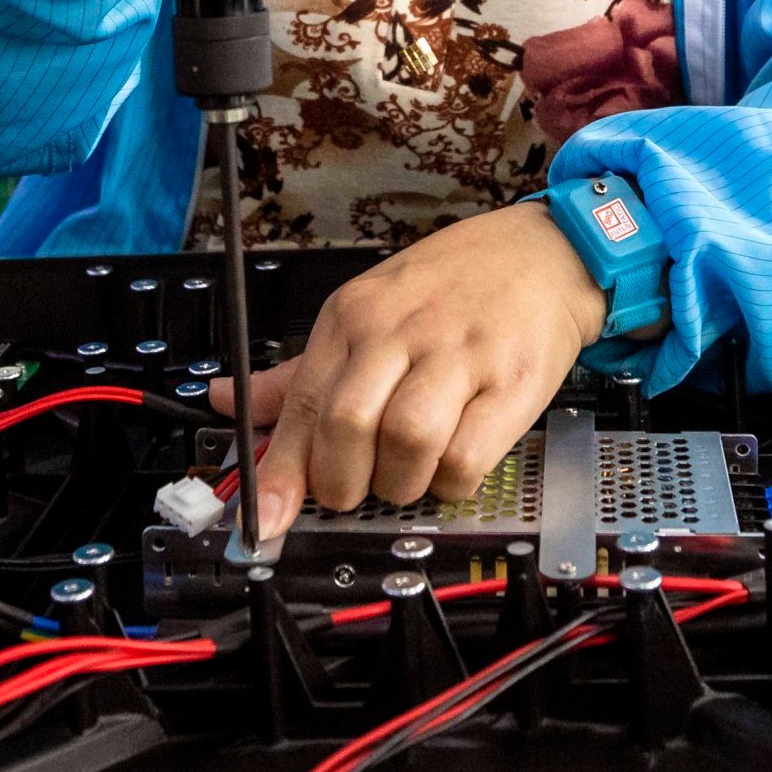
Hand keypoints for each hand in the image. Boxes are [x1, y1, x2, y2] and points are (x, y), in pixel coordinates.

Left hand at [212, 203, 605, 542]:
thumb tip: (227, 401)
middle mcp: (402, 331)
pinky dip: (450, 482)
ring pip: (407, 440)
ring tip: (406, 476)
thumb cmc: (450, 289)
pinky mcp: (511, 382)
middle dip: (340, 481)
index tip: (265, 519)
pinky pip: (468, 455)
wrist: (544, 252)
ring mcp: (459, 355)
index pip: (304, 401)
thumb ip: (300, 372)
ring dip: (399, 483)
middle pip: (348, 423)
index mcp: (354, 317)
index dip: (280, 471)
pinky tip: (450, 467)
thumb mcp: (366, 312)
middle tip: (350, 493)